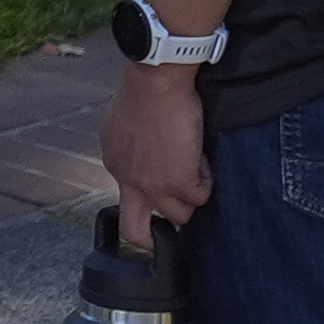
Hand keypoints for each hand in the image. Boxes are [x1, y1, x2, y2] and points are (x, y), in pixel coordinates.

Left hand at [99, 63, 211, 248]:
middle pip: (135, 229)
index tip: (150, 202)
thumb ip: (127, 145)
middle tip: (166, 228)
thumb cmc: (143, 92)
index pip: (125, 194)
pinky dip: (208, 181)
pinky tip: (204, 159)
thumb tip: (138, 151)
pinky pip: (202, 196)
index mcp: (115, 163)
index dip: (140, 199)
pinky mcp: (180, 183)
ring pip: (180, 215)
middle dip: (150, 238)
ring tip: (196, 169)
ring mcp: (154, 186)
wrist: (156, 85)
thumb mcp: (121, 122)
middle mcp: (129, 181)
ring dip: (192, 197)